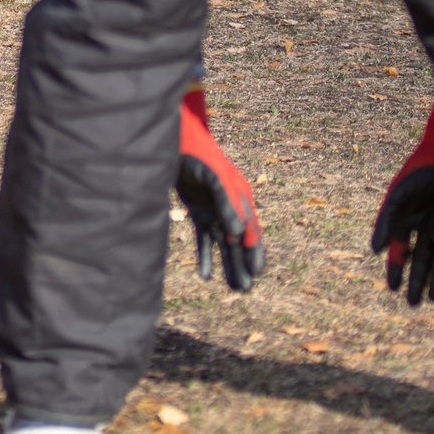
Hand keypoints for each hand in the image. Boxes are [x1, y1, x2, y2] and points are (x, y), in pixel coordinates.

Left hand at [176, 85, 264, 291]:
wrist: (178, 144)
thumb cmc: (201, 156)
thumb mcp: (216, 177)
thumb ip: (227, 203)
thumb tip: (238, 233)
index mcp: (241, 197)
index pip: (251, 229)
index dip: (253, 250)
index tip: (256, 271)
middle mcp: (230, 207)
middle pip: (239, 241)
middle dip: (243, 264)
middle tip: (246, 289)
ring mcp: (214, 211)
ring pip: (223, 244)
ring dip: (228, 264)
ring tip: (235, 288)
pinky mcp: (198, 213)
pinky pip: (204, 239)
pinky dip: (205, 256)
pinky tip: (206, 276)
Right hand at [369, 94, 433, 305]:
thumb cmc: (424, 171)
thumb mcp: (400, 196)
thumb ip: (387, 222)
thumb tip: (375, 251)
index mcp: (409, 217)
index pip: (400, 248)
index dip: (396, 268)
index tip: (393, 288)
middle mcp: (428, 224)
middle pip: (421, 258)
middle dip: (416, 280)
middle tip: (413, 303)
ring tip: (433, 300)